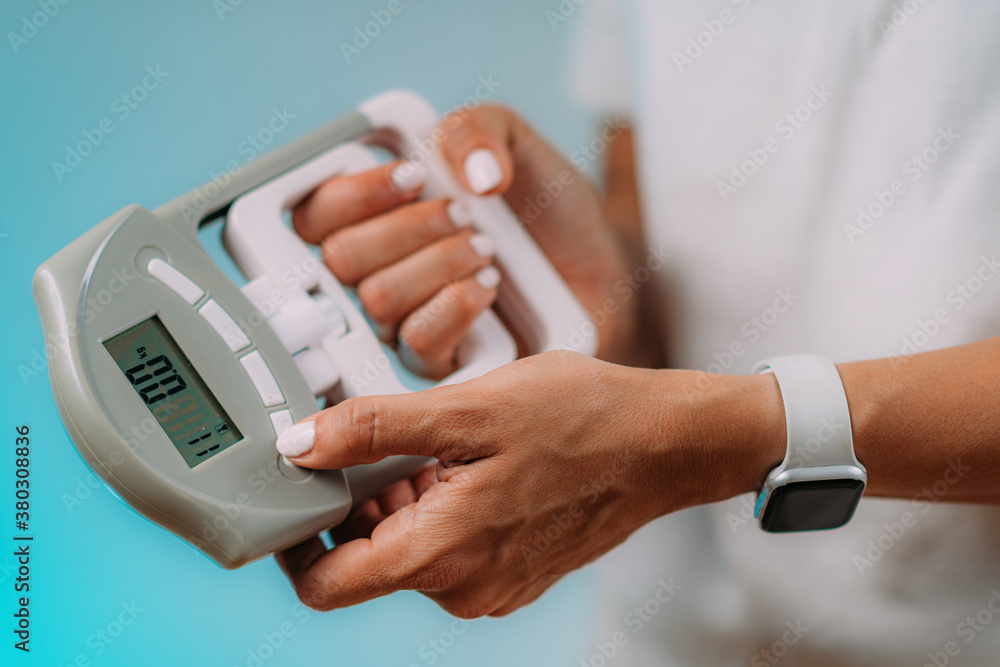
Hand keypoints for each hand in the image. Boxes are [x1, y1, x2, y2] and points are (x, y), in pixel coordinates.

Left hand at [275, 352, 784, 615]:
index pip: (324, 583)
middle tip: (381, 442)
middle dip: (356, 504)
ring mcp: (491, 585)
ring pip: (407, 553)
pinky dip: (438, 510)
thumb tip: (300, 444)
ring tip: (437, 445)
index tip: (293, 492)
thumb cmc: (583, 420)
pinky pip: (448, 551)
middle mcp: (463, 587)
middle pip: (366, 561)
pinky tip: (468, 463)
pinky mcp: (513, 574)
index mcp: (441, 553)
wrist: (666, 444)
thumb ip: (375, 429)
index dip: (293, 540)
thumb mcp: (468, 408)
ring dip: (401, 502)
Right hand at [291, 105, 636, 377]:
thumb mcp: (514, 142)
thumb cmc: (546, 209)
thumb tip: (467, 172)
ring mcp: (404, 319)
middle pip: (340, 259)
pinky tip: (488, 287)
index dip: (354, 194)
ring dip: (438, 264)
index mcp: (374, 215)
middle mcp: (378, 269)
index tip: (413, 176)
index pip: (316, 213)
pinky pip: (417, 341)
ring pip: (377, 300)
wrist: (599, 267)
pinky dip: (455, 305)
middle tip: (465, 216)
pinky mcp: (437, 361)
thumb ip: (476, 129)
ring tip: (486, 249)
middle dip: (409, 228)